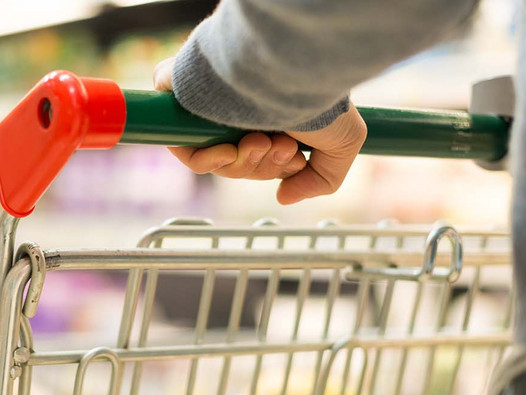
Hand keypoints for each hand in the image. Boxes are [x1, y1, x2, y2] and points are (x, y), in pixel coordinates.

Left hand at [153, 57, 366, 204]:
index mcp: (269, 111)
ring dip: (241, 163)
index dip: (273, 167)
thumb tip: (283, 196)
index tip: (294, 159)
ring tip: (263, 142)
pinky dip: (207, 160)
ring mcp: (210, 102)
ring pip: (214, 158)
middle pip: (237, 162)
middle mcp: (239, 106)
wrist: (292, 67)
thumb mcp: (343, 144)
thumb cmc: (320, 98)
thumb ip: (321, 179)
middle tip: (281, 148)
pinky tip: (231, 151)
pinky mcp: (182, 95)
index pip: (258, 156)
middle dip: (261, 166)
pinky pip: (183, 145)